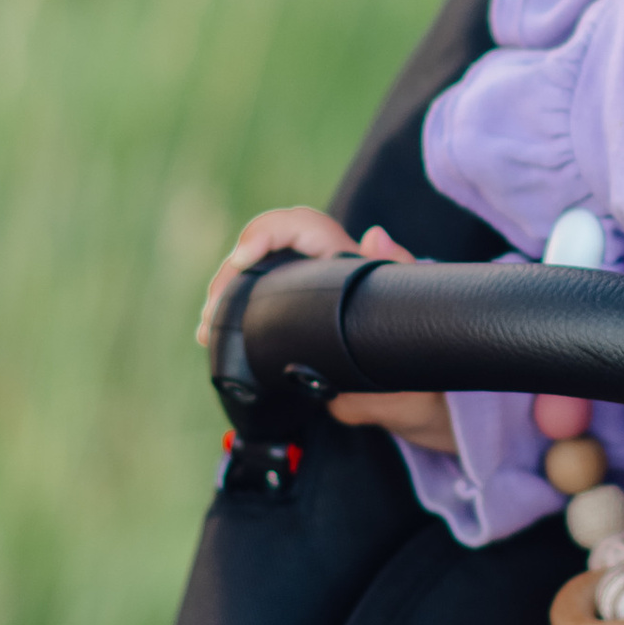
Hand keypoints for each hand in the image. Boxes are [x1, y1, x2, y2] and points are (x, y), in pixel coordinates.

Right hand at [198, 209, 453, 452]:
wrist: (416, 398)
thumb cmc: (416, 348)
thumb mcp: (414, 311)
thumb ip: (395, 271)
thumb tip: (375, 235)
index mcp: (344, 262)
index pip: (302, 225)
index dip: (269, 230)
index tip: (244, 258)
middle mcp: (316, 276)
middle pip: (262, 253)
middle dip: (230, 272)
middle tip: (214, 309)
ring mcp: (298, 304)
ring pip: (249, 283)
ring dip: (221, 297)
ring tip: (208, 327)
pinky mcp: (287, 333)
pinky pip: (250, 315)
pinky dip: (225, 321)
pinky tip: (210, 338)